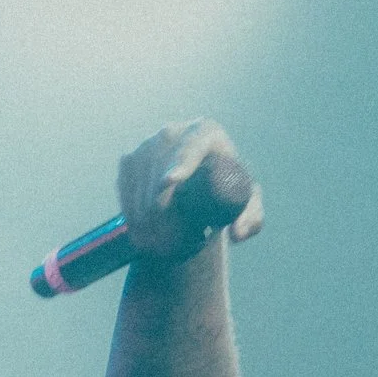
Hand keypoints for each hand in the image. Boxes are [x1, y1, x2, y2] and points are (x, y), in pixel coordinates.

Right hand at [115, 119, 264, 262]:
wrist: (200, 187)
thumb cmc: (229, 191)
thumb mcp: (247, 203)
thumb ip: (252, 219)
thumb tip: (236, 233)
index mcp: (207, 132)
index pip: (190, 146)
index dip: (178, 163)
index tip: (169, 184)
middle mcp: (174, 131)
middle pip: (159, 164)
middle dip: (158, 203)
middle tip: (167, 239)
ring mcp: (148, 144)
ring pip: (138, 178)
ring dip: (143, 213)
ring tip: (156, 245)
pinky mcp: (130, 159)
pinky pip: (125, 185)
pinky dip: (130, 211)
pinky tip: (139, 233)